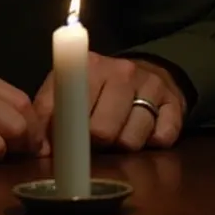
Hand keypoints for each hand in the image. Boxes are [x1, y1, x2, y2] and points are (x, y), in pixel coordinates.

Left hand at [34, 53, 186, 153]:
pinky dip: (152, 144)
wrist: (151, 72)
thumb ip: (52, 115)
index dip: (61, 132)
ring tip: (119, 137)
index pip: (68, 104)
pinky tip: (145, 134)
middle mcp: (121, 71)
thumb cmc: (102, 90)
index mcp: (89, 66)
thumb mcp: (73, 92)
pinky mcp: (174, 102)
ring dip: (123, 147)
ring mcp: (150, 85)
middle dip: (95, 145)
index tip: (58, 147)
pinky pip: (162, 138)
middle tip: (95, 142)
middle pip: (100, 131)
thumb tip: (40, 149)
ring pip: (130, 140)